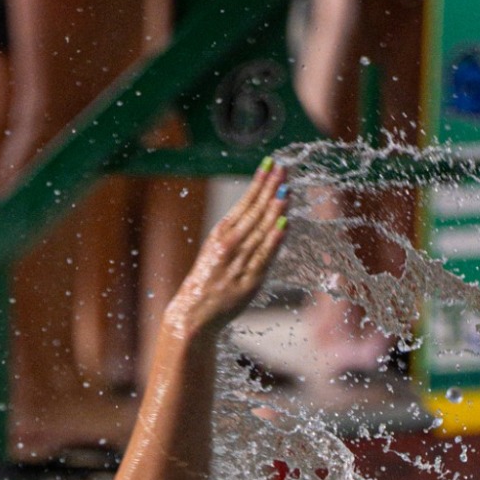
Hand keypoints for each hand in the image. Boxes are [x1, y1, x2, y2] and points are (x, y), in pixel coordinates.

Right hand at [165, 160, 288, 338]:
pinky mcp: (248, 281)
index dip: (258, 183)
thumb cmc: (206, 283)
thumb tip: (261, 217)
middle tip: (283, 168)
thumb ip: (237, 236)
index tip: (270, 164)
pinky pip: (264, 256)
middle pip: (254, 212)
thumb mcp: (216, 252)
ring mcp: (238, 262)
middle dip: (270, 188)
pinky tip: (285, 223)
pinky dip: (275, 239)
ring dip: (274, 209)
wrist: (193, 315)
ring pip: (260, 231)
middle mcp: (228, 245)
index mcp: (220, 235)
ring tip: (286, 189)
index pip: (243, 203)